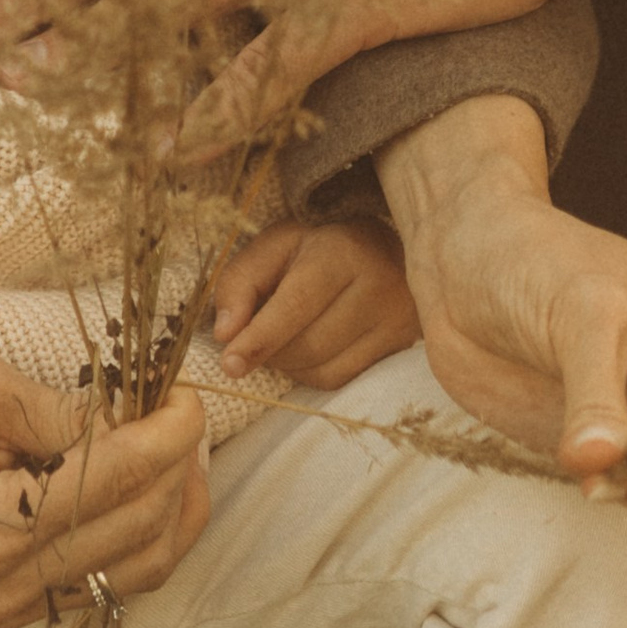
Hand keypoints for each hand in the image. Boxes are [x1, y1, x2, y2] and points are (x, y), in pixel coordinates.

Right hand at [0, 351, 210, 627]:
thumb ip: (61, 410)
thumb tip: (134, 418)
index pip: (117, 483)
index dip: (170, 435)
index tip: (192, 393)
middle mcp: (5, 588)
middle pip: (139, 536)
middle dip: (180, 471)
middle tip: (187, 414)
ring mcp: (5, 609)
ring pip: (133, 573)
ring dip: (170, 511)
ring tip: (177, 450)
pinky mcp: (4, 608)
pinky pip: (98, 582)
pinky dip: (134, 536)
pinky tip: (138, 485)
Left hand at [210, 215, 417, 388]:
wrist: (380, 248)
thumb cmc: (317, 248)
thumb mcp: (273, 248)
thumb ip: (240, 283)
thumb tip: (225, 334)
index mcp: (340, 251)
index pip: (296, 305)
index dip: (260, 338)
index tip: (230, 363)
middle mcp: (376, 285)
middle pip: (310, 345)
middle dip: (271, 353)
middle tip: (253, 343)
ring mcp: (395, 319)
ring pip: (325, 369)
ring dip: (289, 366)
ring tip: (282, 341)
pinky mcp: (401, 345)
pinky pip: (343, 380)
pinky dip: (312, 373)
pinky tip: (308, 349)